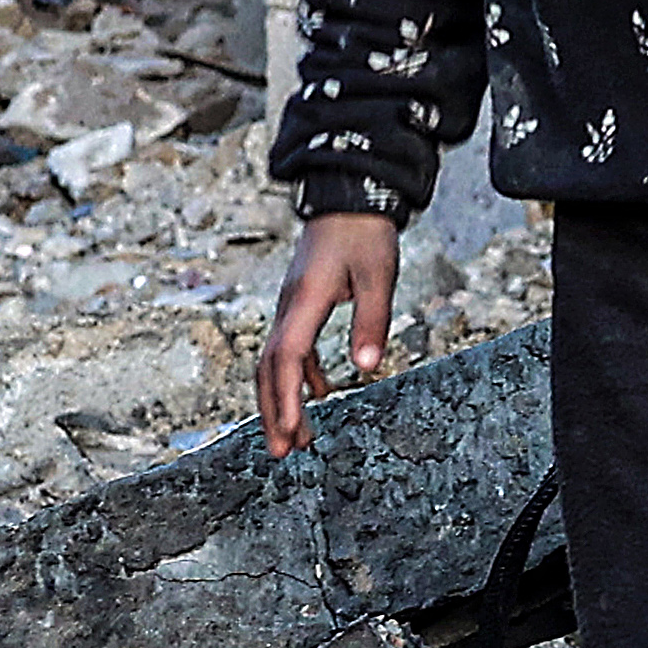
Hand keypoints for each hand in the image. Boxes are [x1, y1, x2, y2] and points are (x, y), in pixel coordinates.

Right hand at [261, 211, 402, 454]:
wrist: (350, 195)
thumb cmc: (365, 233)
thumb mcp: (379, 275)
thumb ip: (372, 321)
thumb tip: (367, 369)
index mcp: (304, 301)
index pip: (285, 359)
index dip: (284, 399)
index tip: (287, 433)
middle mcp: (288, 306)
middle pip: (269, 368)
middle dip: (273, 411)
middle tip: (282, 452)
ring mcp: (291, 304)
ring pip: (276, 360)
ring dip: (284, 398)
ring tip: (299, 435)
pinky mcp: (302, 302)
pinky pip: (293, 347)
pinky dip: (301, 375)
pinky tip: (320, 393)